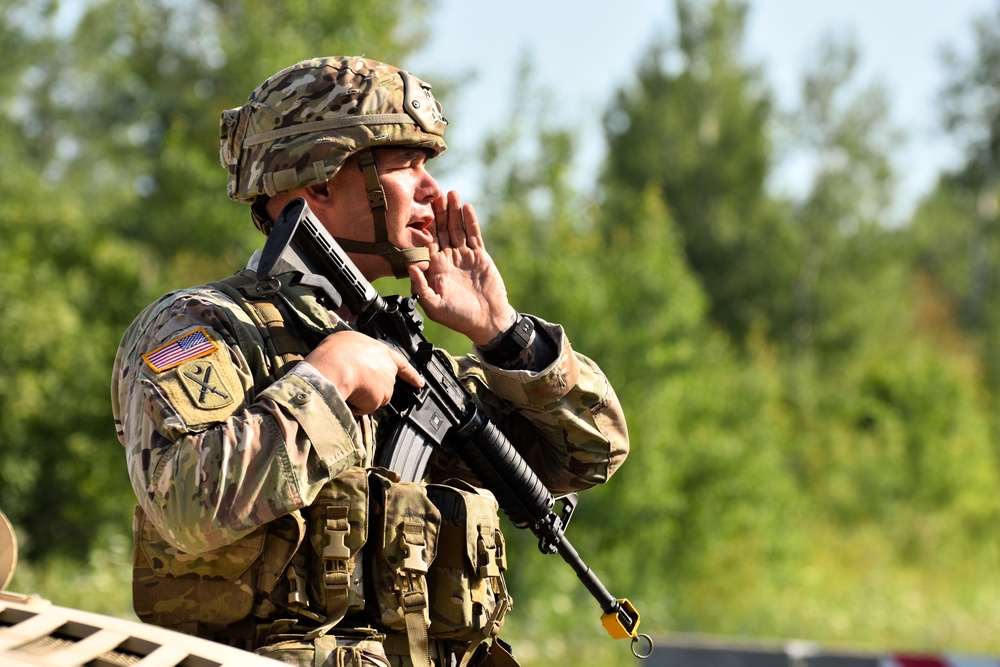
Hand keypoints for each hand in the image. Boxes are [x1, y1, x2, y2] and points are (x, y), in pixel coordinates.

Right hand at [305, 330, 422, 414]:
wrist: (336, 367)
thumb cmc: (337, 352)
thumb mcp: (347, 340)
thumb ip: (358, 350)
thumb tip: (354, 357)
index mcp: (382, 351)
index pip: (402, 363)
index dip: (411, 374)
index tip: (420, 382)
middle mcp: (388, 368)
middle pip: (383, 382)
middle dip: (371, 386)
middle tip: (354, 382)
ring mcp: (386, 384)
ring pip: (374, 396)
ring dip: (362, 395)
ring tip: (346, 384)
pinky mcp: (381, 398)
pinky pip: (366, 406)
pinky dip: (357, 405)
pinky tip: (348, 395)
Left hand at [408, 190, 516, 345]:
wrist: (487, 321)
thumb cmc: (459, 317)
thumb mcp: (435, 306)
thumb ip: (421, 287)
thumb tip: (409, 266)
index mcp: (435, 268)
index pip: (426, 242)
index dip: (423, 226)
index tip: (419, 209)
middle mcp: (448, 259)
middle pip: (442, 230)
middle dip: (439, 211)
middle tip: (434, 192)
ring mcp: (464, 256)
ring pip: (457, 228)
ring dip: (454, 211)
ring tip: (451, 193)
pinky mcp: (480, 256)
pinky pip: (474, 235)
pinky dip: (470, 221)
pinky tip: (467, 207)